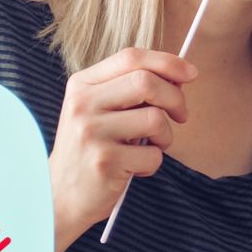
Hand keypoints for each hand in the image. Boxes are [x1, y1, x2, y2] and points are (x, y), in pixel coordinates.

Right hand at [48, 48, 194, 245]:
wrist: (60, 194)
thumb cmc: (92, 149)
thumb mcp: (101, 111)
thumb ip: (132, 89)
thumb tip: (181, 75)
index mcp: (82, 85)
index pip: (131, 57)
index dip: (167, 62)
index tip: (191, 74)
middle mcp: (83, 104)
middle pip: (147, 82)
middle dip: (176, 98)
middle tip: (181, 116)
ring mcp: (91, 132)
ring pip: (155, 119)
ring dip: (166, 136)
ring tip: (150, 148)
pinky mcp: (104, 161)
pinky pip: (153, 154)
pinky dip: (153, 163)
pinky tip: (134, 169)